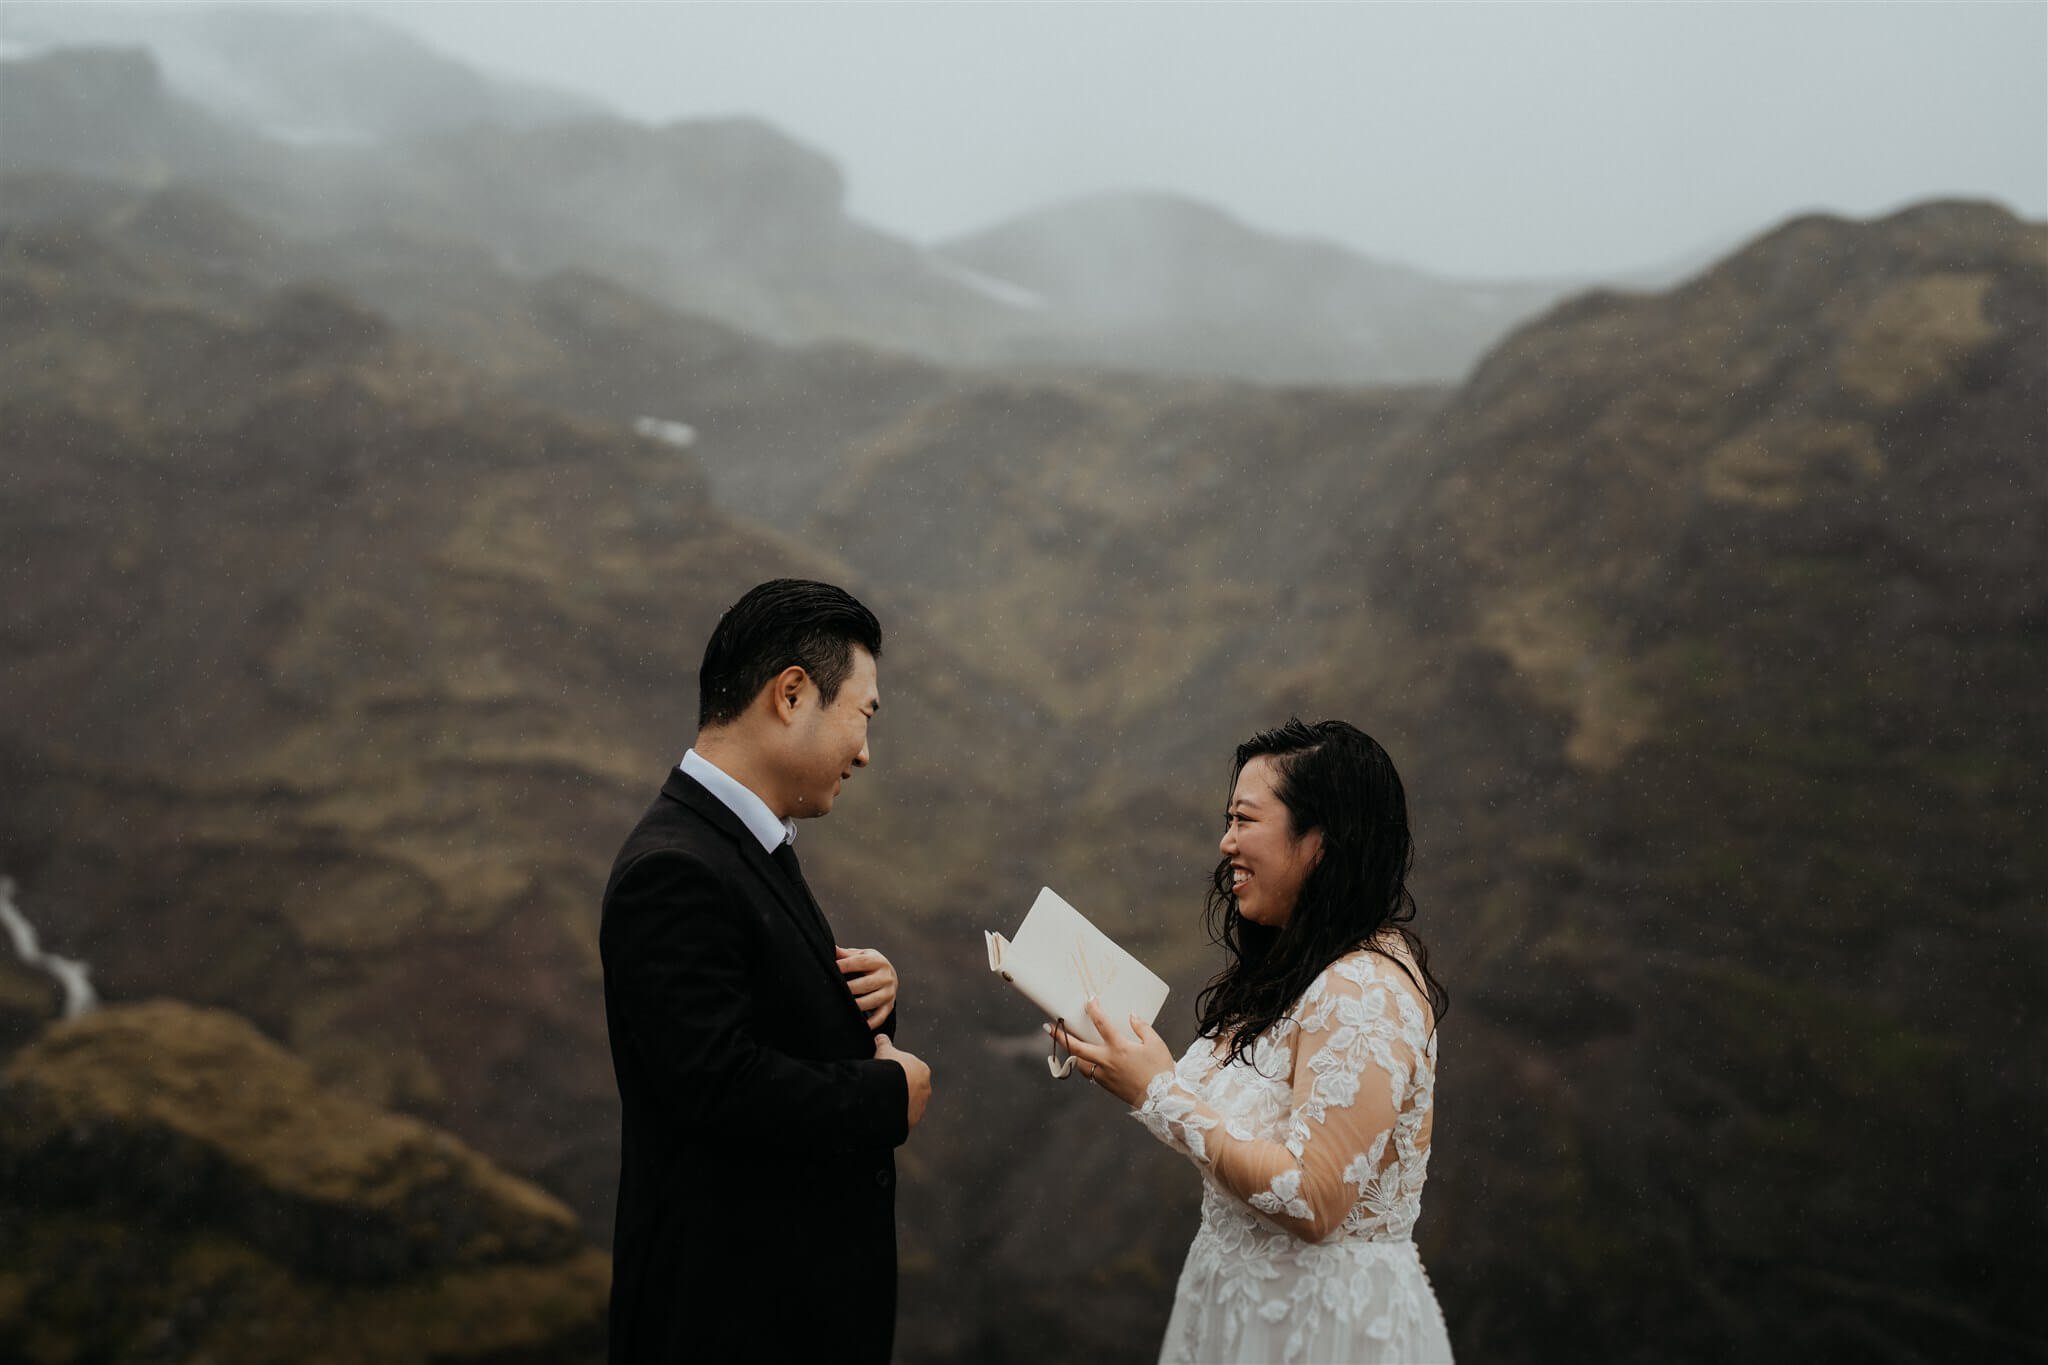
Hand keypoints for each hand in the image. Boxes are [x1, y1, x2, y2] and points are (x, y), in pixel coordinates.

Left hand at [836, 945, 897, 1027]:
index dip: (845, 966)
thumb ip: (846, 954)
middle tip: (835, 991)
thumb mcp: (861, 955)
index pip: (860, 963)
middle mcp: (886, 976)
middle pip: (866, 984)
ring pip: (873, 1001)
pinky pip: (881, 1016)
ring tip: (844, 1006)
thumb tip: (830, 948)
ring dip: (858, 1005)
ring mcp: (889, 992)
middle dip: (849, 988)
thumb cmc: (870, 965)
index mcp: (878, 961)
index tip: (831, 968)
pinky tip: (862, 1025)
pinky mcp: (889, 1005)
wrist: (890, 974)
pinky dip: (872, 1022)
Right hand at [874, 1033, 930, 1130]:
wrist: (889, 1094)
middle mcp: (925, 1088)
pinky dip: (897, 1114)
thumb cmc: (890, 1071)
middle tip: (886, 1086)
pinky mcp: (913, 1118)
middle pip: (912, 1087)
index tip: (890, 1072)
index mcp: (922, 1070)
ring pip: (910, 1102)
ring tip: (886, 1099)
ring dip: (900, 1101)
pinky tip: (887, 1110)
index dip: (899, 1070)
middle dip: (901, 1087)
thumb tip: (880, 1037)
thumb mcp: (884, 1050)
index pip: (912, 1070)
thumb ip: (884, 1043)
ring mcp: (921, 1105)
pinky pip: (905, 1115)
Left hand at [1051, 998, 1174, 1106]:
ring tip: (1069, 1044)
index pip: (1102, 1024)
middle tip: (1048, 1027)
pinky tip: (1088, 1060)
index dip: (1094, 1010)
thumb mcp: (1156, 1044)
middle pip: (1076, 1047)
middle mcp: (1107, 1061)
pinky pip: (1089, 1073)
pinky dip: (1085, 1064)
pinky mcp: (1106, 1085)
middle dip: (1060, 1036)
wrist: (1162, 1100)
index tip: (1089, 1000)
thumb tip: (1131, 1016)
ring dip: (1072, 1052)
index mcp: (1119, 1048)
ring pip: (1079, 1063)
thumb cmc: (1160, 1070)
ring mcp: (1104, 1075)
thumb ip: (1142, 1027)